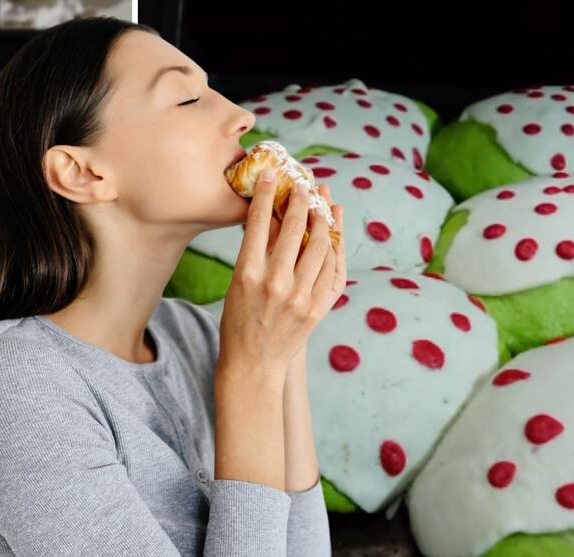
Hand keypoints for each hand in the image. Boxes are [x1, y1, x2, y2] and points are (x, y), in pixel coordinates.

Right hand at [218, 170, 346, 378]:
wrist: (253, 365)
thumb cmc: (238, 322)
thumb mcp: (237, 284)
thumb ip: (255, 252)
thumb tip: (272, 215)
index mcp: (247, 274)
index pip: (260, 222)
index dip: (267, 193)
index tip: (273, 174)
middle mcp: (276, 283)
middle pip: (296, 228)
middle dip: (302, 200)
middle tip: (305, 183)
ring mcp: (301, 297)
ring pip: (321, 246)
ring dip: (324, 219)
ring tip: (324, 202)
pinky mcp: (318, 309)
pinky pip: (334, 271)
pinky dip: (336, 248)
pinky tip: (335, 232)